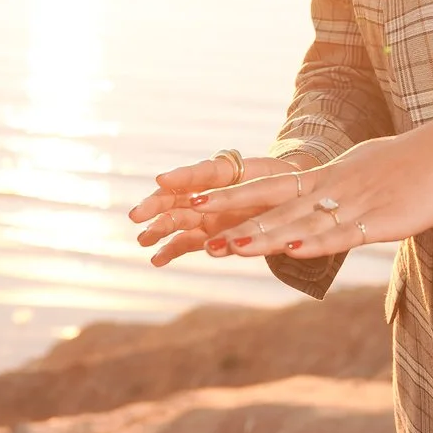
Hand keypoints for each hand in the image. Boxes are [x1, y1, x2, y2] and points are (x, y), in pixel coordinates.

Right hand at [129, 151, 298, 266]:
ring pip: (177, 223)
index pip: (193, 175)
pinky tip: (157, 260)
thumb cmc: (274, 178)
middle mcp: (205, 194)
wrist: (294, 199)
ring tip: (144, 240)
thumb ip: (230, 178)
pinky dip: (172, 251)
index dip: (179, 178)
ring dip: (159, 231)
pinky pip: (187, 243)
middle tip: (138, 216)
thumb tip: (202, 182)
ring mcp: (206, 216)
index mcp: (217, 173)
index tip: (161, 179)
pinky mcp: (211, 236)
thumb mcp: (258, 172)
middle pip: (175, 200)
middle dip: (155, 208)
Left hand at [190, 110, 432, 261]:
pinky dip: (317, 244)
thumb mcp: (367, 172)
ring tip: (229, 247)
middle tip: (189, 223)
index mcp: (328, 177)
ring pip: (303, 222)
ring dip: (264, 235)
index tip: (192, 202)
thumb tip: (317, 206)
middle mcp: (334, 187)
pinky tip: (293, 250)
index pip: (269, 187)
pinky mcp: (384, 219)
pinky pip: (345, 234)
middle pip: (274, 203)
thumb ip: (339, 190)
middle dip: (232, 216)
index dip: (231, 197)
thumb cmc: (415, 164)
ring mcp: (357, 203)